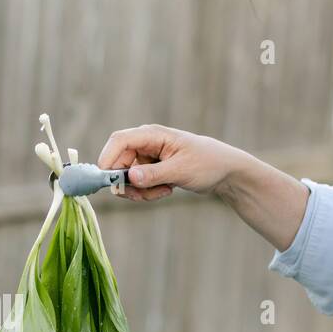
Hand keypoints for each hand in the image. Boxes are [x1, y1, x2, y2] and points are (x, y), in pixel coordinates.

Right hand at [96, 124, 243, 201]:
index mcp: (152, 135)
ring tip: (163, 191)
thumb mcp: (181, 170)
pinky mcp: (150, 170)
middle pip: (118, 163)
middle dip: (127, 183)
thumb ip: (154, 174)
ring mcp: (147, 157)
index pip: (119, 141)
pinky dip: (147, 192)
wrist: (224, 171)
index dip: (107, 159)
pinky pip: (137, 184)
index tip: (107, 181)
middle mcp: (145, 144)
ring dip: (140, 191)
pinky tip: (166, 190)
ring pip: (127, 177)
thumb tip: (130, 177)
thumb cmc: (207, 163)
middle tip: (141, 196)